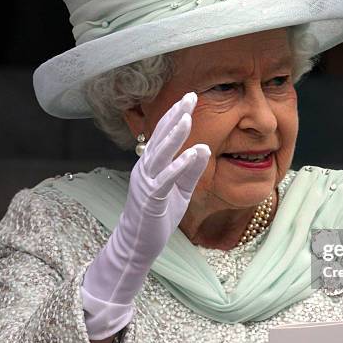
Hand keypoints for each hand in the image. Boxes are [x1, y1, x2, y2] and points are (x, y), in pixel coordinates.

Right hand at [81, 92, 209, 339]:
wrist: (137, 246)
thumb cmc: (157, 217)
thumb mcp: (180, 191)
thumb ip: (191, 171)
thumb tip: (204, 148)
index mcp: (151, 165)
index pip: (163, 135)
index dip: (175, 115)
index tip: (190, 97)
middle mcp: (144, 169)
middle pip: (160, 137)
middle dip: (175, 116)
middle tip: (190, 96)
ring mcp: (145, 183)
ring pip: (160, 154)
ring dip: (174, 135)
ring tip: (187, 116)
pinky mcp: (151, 199)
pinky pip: (166, 179)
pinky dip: (180, 165)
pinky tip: (194, 153)